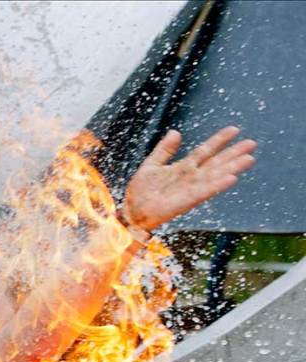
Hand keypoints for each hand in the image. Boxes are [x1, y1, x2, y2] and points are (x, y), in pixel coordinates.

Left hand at [122, 126, 255, 231]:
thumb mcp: (151, 165)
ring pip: (214, 176)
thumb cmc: (140, 192)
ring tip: (248, 159)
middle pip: (215, 163)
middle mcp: (190, 178)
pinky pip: (204, 192)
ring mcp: (190, 189)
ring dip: (231, 168)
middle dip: (233, 154)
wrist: (131, 211)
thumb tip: (175, 132)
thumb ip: (164, 150)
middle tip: (251, 144)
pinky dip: (217, 185)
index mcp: (183, 168)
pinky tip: (231, 178)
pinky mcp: (186, 201)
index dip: (218, 140)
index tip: (234, 129)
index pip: (205, 151)